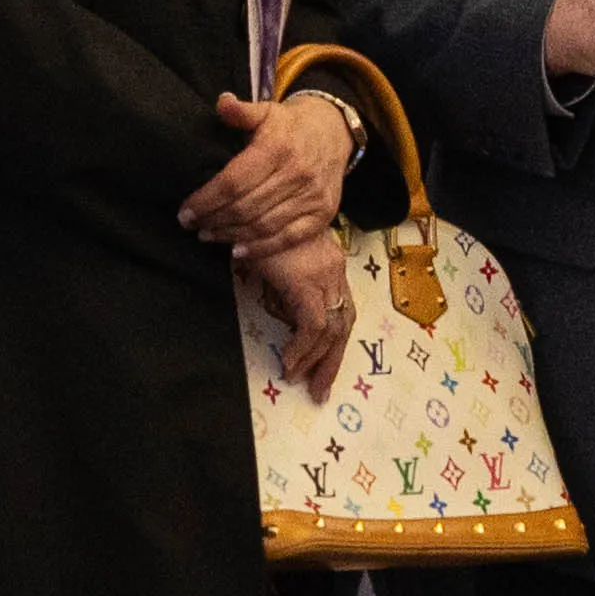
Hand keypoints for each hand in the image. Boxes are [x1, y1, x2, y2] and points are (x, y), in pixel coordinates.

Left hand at [184, 86, 363, 259]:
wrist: (334, 133)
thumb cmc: (290, 125)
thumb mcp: (266, 110)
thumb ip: (241, 111)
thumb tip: (222, 103)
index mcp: (277, 147)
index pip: (234, 182)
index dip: (206, 200)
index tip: (185, 211)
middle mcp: (297, 174)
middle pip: (245, 207)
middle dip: (213, 220)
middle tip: (192, 225)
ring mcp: (312, 197)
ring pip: (263, 225)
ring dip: (231, 235)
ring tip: (208, 235)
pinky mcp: (322, 214)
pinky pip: (288, 238)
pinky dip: (261, 249)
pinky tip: (237, 251)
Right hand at [247, 227, 357, 390]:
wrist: (249, 207)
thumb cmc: (255, 231)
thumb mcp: (273, 262)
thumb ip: (281, 286)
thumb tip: (280, 312)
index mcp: (329, 264)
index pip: (341, 309)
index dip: (334, 340)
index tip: (320, 364)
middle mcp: (334, 271)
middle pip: (344, 323)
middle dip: (332, 359)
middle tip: (319, 388)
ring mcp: (324, 276)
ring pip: (332, 329)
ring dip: (317, 360)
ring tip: (300, 380)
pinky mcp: (307, 283)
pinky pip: (313, 327)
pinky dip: (302, 349)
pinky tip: (289, 363)